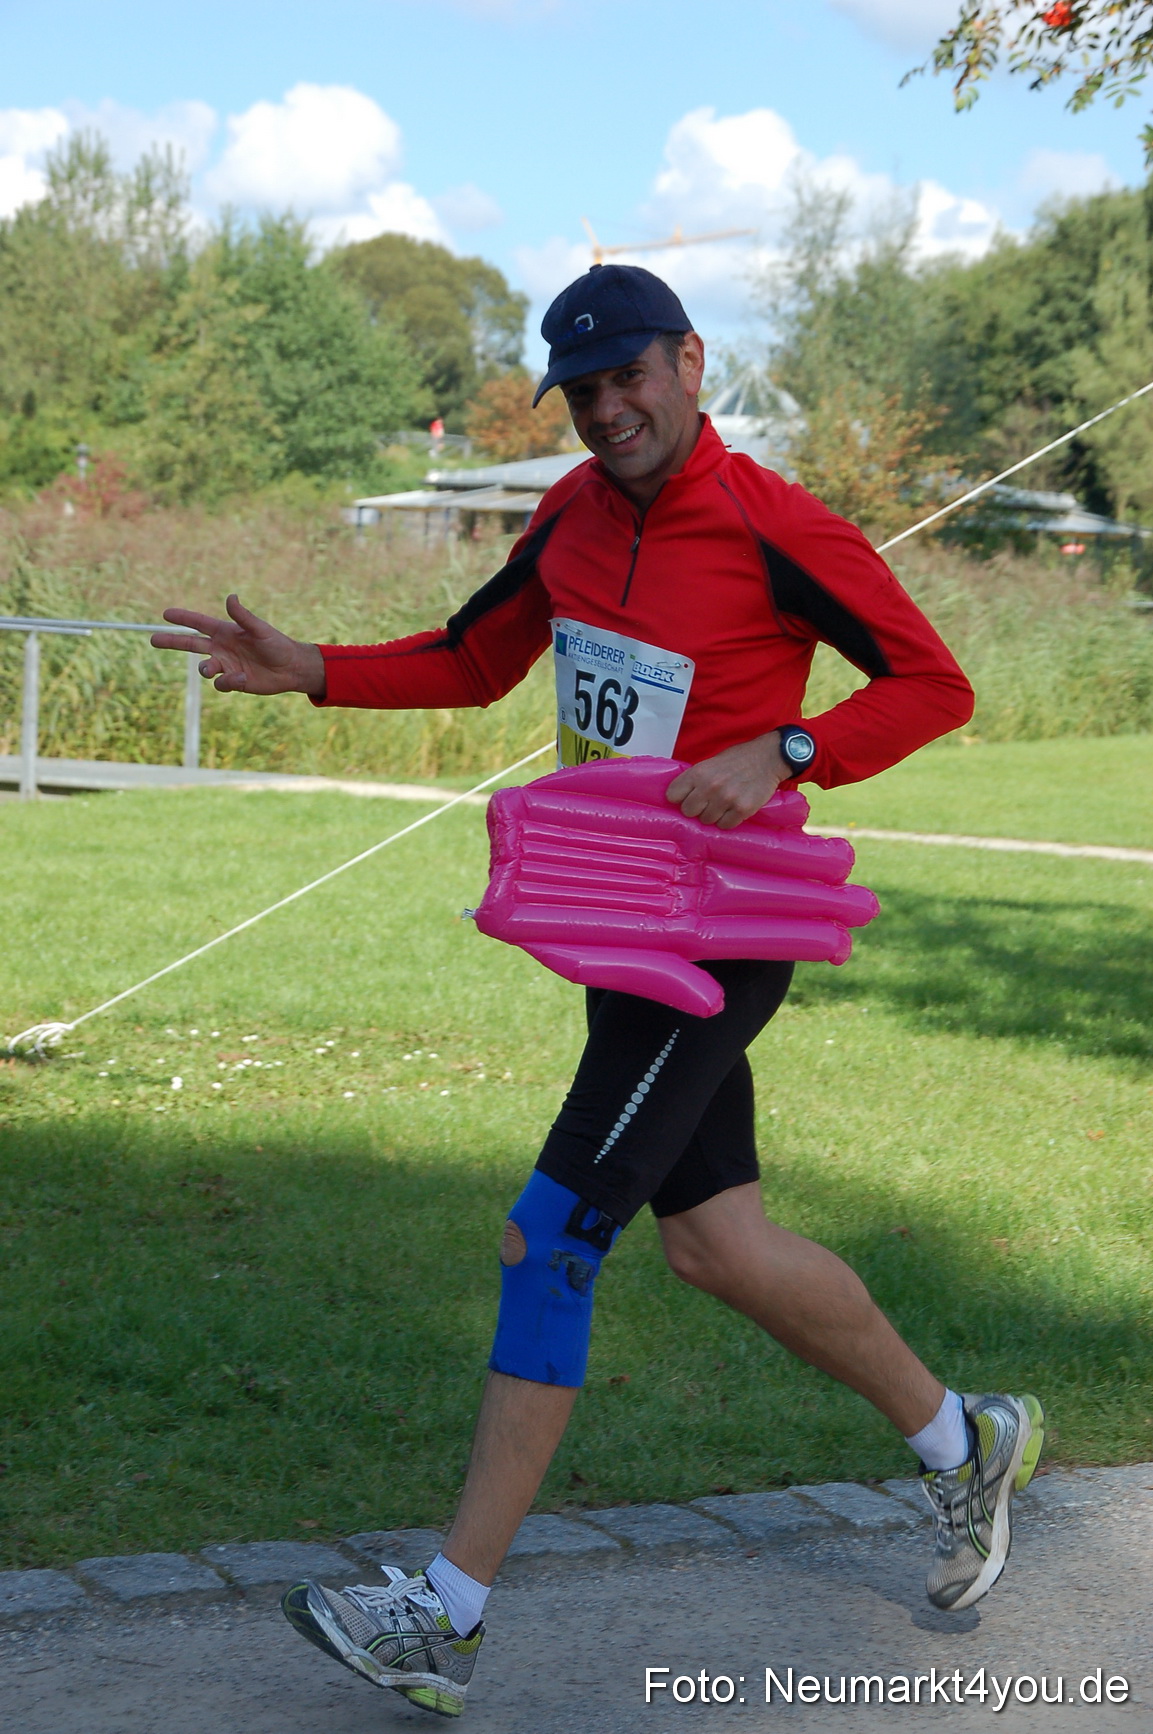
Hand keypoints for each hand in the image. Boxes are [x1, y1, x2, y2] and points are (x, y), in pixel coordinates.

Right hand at [150, 593, 326, 696]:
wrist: (290, 668)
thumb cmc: (277, 644)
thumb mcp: (259, 629)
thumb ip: (243, 616)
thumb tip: (230, 597)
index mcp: (226, 632)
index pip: (199, 623)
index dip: (183, 618)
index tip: (165, 613)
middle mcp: (222, 648)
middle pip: (190, 645)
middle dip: (172, 642)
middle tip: (152, 640)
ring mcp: (226, 665)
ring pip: (204, 667)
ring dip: (205, 668)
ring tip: (211, 668)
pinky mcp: (234, 681)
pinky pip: (221, 683)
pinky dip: (228, 681)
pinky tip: (242, 677)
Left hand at [665, 731, 789, 828]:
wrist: (768, 758)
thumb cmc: (738, 759)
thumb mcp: (710, 762)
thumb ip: (696, 779)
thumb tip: (680, 798)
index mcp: (699, 772)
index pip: (673, 795)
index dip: (679, 798)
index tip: (687, 798)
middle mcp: (710, 786)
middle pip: (688, 811)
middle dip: (696, 809)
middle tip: (707, 803)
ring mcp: (726, 799)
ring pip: (706, 821)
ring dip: (713, 816)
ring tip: (723, 805)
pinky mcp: (742, 810)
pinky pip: (725, 825)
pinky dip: (728, 820)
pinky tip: (733, 809)